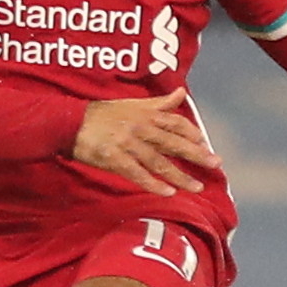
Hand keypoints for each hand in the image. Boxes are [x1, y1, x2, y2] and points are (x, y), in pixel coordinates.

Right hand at [72, 92, 218, 195]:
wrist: (70, 123)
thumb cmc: (102, 114)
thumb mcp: (133, 104)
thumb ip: (159, 102)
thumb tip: (182, 93)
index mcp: (145, 114)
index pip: (176, 122)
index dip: (193, 134)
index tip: (206, 144)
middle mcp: (140, 128)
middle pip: (174, 143)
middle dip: (196, 154)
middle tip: (215, 164)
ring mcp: (128, 144)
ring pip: (159, 162)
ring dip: (180, 176)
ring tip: (197, 187)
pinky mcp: (114, 158)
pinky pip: (137, 173)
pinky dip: (153, 184)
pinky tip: (168, 193)